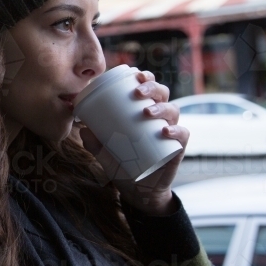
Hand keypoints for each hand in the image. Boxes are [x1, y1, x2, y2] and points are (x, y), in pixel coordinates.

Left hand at [77, 68, 188, 215]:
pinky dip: (176, 131)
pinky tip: (165, 132)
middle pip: (162, 93)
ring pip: (173, 110)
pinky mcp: (178, 148)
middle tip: (137, 93)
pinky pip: (183, 134)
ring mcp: (171, 132)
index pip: (149, 87)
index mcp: (144, 112)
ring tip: (147, 112)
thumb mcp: (105, 154)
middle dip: (152, 87)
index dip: (145, 77)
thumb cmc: (123, 166)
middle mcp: (160, 118)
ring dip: (161, 107)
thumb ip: (94, 142)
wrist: (138, 191)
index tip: (135, 74)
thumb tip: (82, 128)